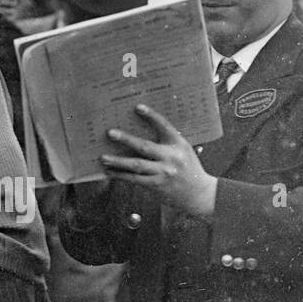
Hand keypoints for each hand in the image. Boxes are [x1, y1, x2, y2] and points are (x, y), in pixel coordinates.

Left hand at [100, 103, 217, 217]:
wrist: (199, 194)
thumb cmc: (187, 168)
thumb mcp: (183, 150)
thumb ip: (166, 142)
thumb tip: (139, 131)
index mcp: (178, 144)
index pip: (164, 126)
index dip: (151, 116)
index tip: (138, 107)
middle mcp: (171, 157)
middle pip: (145, 146)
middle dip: (126, 139)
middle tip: (110, 133)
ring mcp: (163, 173)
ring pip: (136, 165)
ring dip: (117, 161)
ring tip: (103, 157)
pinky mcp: (156, 186)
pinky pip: (135, 179)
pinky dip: (121, 175)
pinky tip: (110, 172)